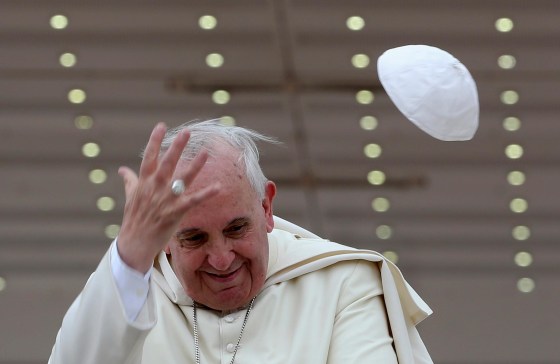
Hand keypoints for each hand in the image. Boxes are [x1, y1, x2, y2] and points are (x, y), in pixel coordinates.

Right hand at [116, 123, 219, 272]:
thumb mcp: (130, 197)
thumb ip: (130, 181)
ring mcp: (165, 200)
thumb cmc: (134, 219)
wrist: (134, 243)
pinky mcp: (175, 212)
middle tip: (186, 132)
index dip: (155, 141)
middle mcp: (154, 188)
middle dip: (176, 147)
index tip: (161, 126)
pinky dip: (206, 194)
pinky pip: (193, 201)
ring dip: (195, 165)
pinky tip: (219, 187)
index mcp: (143, 182)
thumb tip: (122, 169)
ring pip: (182, 179)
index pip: (149, 157)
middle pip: (166, 163)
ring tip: (206, 152)